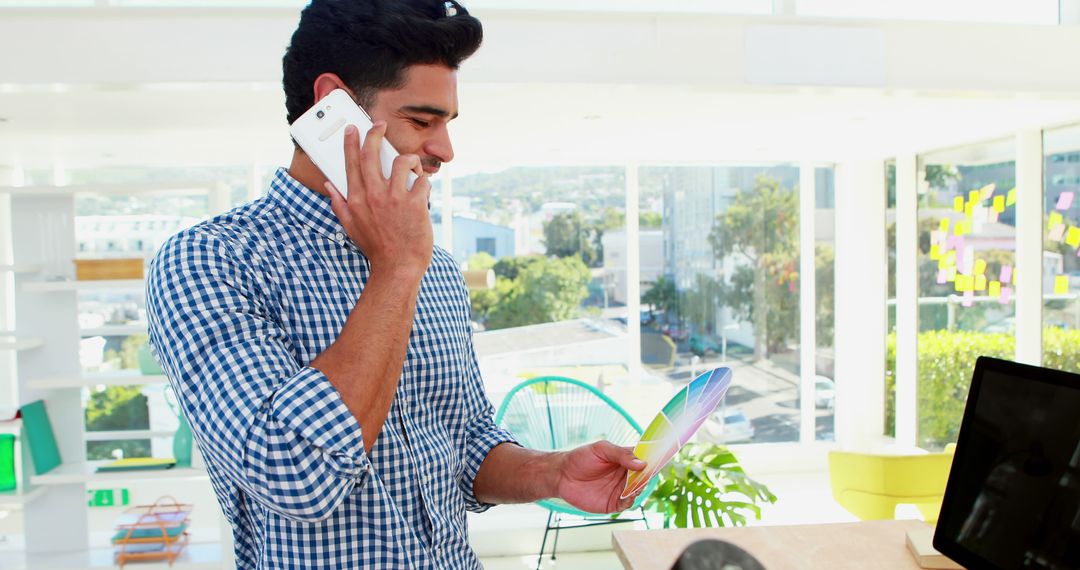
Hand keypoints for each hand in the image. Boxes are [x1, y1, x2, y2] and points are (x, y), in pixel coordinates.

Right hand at [326, 122, 432, 276]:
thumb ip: (339, 204)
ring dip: (409, 161)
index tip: (352, 129)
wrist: (398, 268)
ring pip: (402, 162)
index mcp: (356, 199)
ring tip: (411, 167)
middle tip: (379, 125)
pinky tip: (423, 190)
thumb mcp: (351, 227)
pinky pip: (423, 180)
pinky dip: (424, 182)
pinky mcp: (415, 204)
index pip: (351, 163)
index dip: (351, 142)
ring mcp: (395, 198)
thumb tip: (330, 186)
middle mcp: (373, 195)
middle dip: (375, 134)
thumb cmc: (376, 248)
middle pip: (372, 154)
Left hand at [555, 441, 646, 513]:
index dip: (652, 459)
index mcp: (625, 459)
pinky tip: (627, 496)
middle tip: (645, 475)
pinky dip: (630, 501)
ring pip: (637, 491)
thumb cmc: (580, 458)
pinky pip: (627, 504)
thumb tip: (642, 464)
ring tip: (635, 485)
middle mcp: (626, 475)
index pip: (645, 459)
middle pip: (644, 477)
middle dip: (646, 476)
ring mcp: (620, 489)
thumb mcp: (601, 449)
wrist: (561, 475)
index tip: (659, 459)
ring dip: (639, 489)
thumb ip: (621, 455)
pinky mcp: (613, 503)